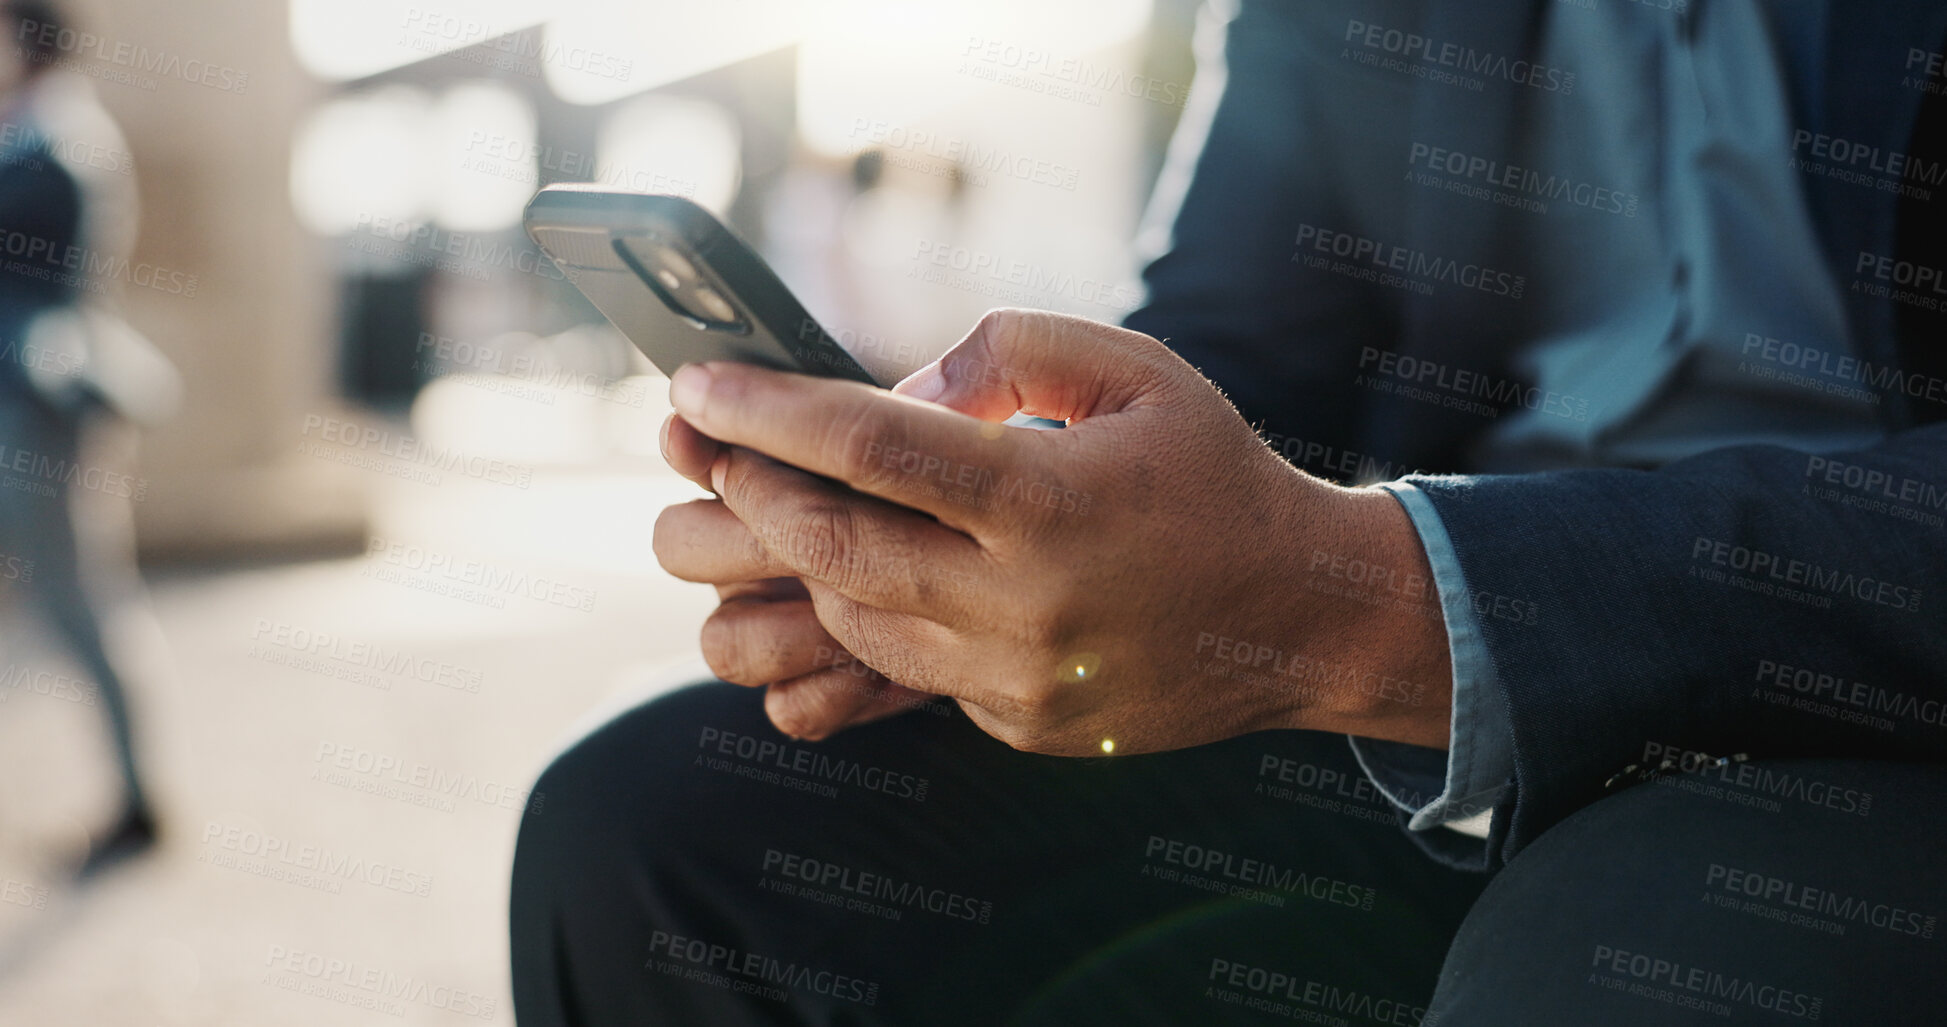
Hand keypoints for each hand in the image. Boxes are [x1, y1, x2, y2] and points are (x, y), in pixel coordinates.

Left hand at [656, 309, 1452, 754]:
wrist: (1303, 616)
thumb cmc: (1214, 474)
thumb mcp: (1136, 369)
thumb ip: (1008, 352)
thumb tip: (897, 398)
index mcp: (1051, 500)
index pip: (871, 450)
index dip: (768, 413)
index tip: (696, 385)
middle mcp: (1027, 602)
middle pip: (835, 552)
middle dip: (753, 496)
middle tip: (710, 452)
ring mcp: (1021, 679)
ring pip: (856, 623)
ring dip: (805, 562)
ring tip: (786, 507)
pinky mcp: (1021, 724)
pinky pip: (911, 673)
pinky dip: (880, 616)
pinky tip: (882, 574)